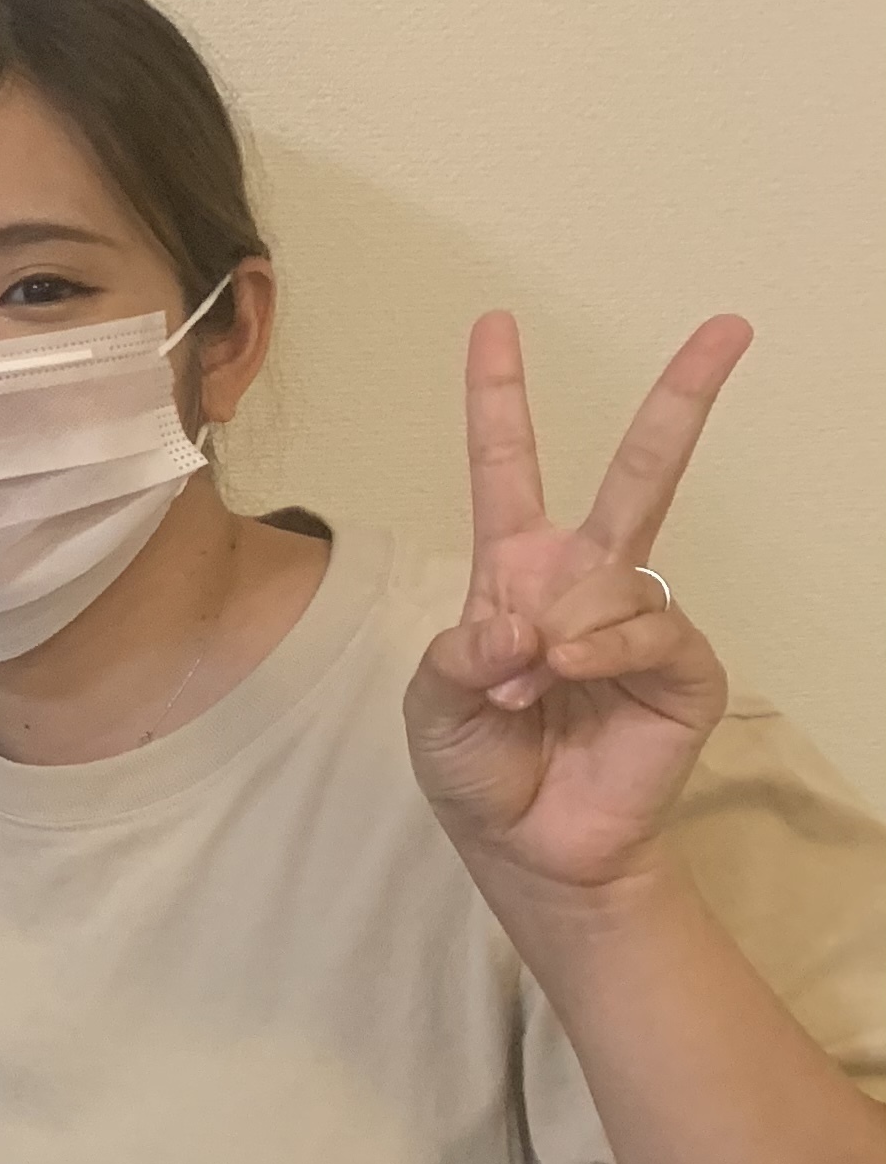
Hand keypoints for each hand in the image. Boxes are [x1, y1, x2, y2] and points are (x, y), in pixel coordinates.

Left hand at [405, 311, 749, 895]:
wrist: (526, 841)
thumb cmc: (475, 761)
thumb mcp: (433, 702)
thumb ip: (460, 654)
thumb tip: (524, 624)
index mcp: (516, 566)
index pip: (506, 465)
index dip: (499, 395)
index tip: (495, 323)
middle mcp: (584, 578)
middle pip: (640, 471)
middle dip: (684, 397)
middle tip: (729, 326)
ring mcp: (639, 619)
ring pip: (616, 578)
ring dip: (560, 635)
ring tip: (529, 685)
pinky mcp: (683, 668)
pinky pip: (647, 630)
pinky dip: (601, 652)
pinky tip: (572, 677)